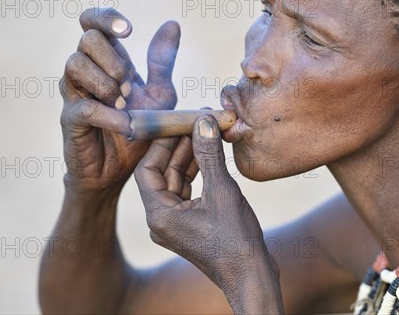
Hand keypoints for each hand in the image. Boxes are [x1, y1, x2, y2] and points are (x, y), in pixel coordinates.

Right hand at [60, 7, 179, 194]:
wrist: (123, 169)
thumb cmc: (139, 127)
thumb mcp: (159, 94)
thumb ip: (162, 61)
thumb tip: (172, 23)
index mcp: (106, 60)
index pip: (92, 22)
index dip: (106, 18)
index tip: (129, 31)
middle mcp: (86, 72)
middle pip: (87, 39)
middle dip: (115, 60)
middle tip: (130, 87)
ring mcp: (75, 95)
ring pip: (75, 64)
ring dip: (107, 82)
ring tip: (124, 103)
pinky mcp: (71, 120)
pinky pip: (84, 107)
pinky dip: (110, 115)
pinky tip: (127, 124)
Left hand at [134, 116, 282, 312]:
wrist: (251, 275)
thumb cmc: (235, 239)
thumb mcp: (222, 191)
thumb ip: (209, 155)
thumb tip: (203, 122)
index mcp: (159, 215)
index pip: (147, 169)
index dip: (161, 143)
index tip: (177, 123)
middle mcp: (161, 219)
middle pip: (161, 173)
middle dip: (178, 146)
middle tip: (196, 122)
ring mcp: (175, 223)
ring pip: (176, 181)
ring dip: (190, 157)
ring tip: (206, 133)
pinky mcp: (190, 224)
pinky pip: (188, 191)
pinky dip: (198, 172)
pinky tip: (210, 154)